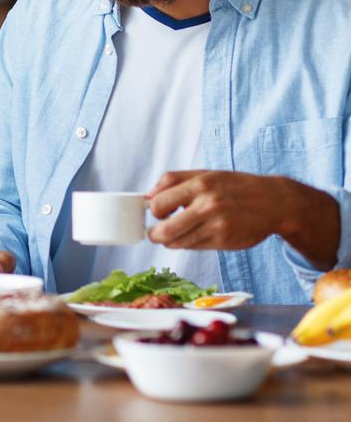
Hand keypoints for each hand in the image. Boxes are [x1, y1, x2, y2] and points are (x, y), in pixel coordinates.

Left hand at [146, 170, 300, 250]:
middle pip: (164, 230)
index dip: (153, 210)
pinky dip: (187, 244)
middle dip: (154, 234)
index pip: (158, 202)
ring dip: (170, 241)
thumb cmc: (235, 186)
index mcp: (200, 184)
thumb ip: (173, 180)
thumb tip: (146, 196)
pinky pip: (193, 247)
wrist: (274, 202)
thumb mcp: (205, 174)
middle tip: (155, 232)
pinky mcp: (224, 241)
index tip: (157, 212)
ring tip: (176, 233)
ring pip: (178, 242)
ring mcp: (217, 225)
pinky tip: (194, 235)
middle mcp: (208, 205)